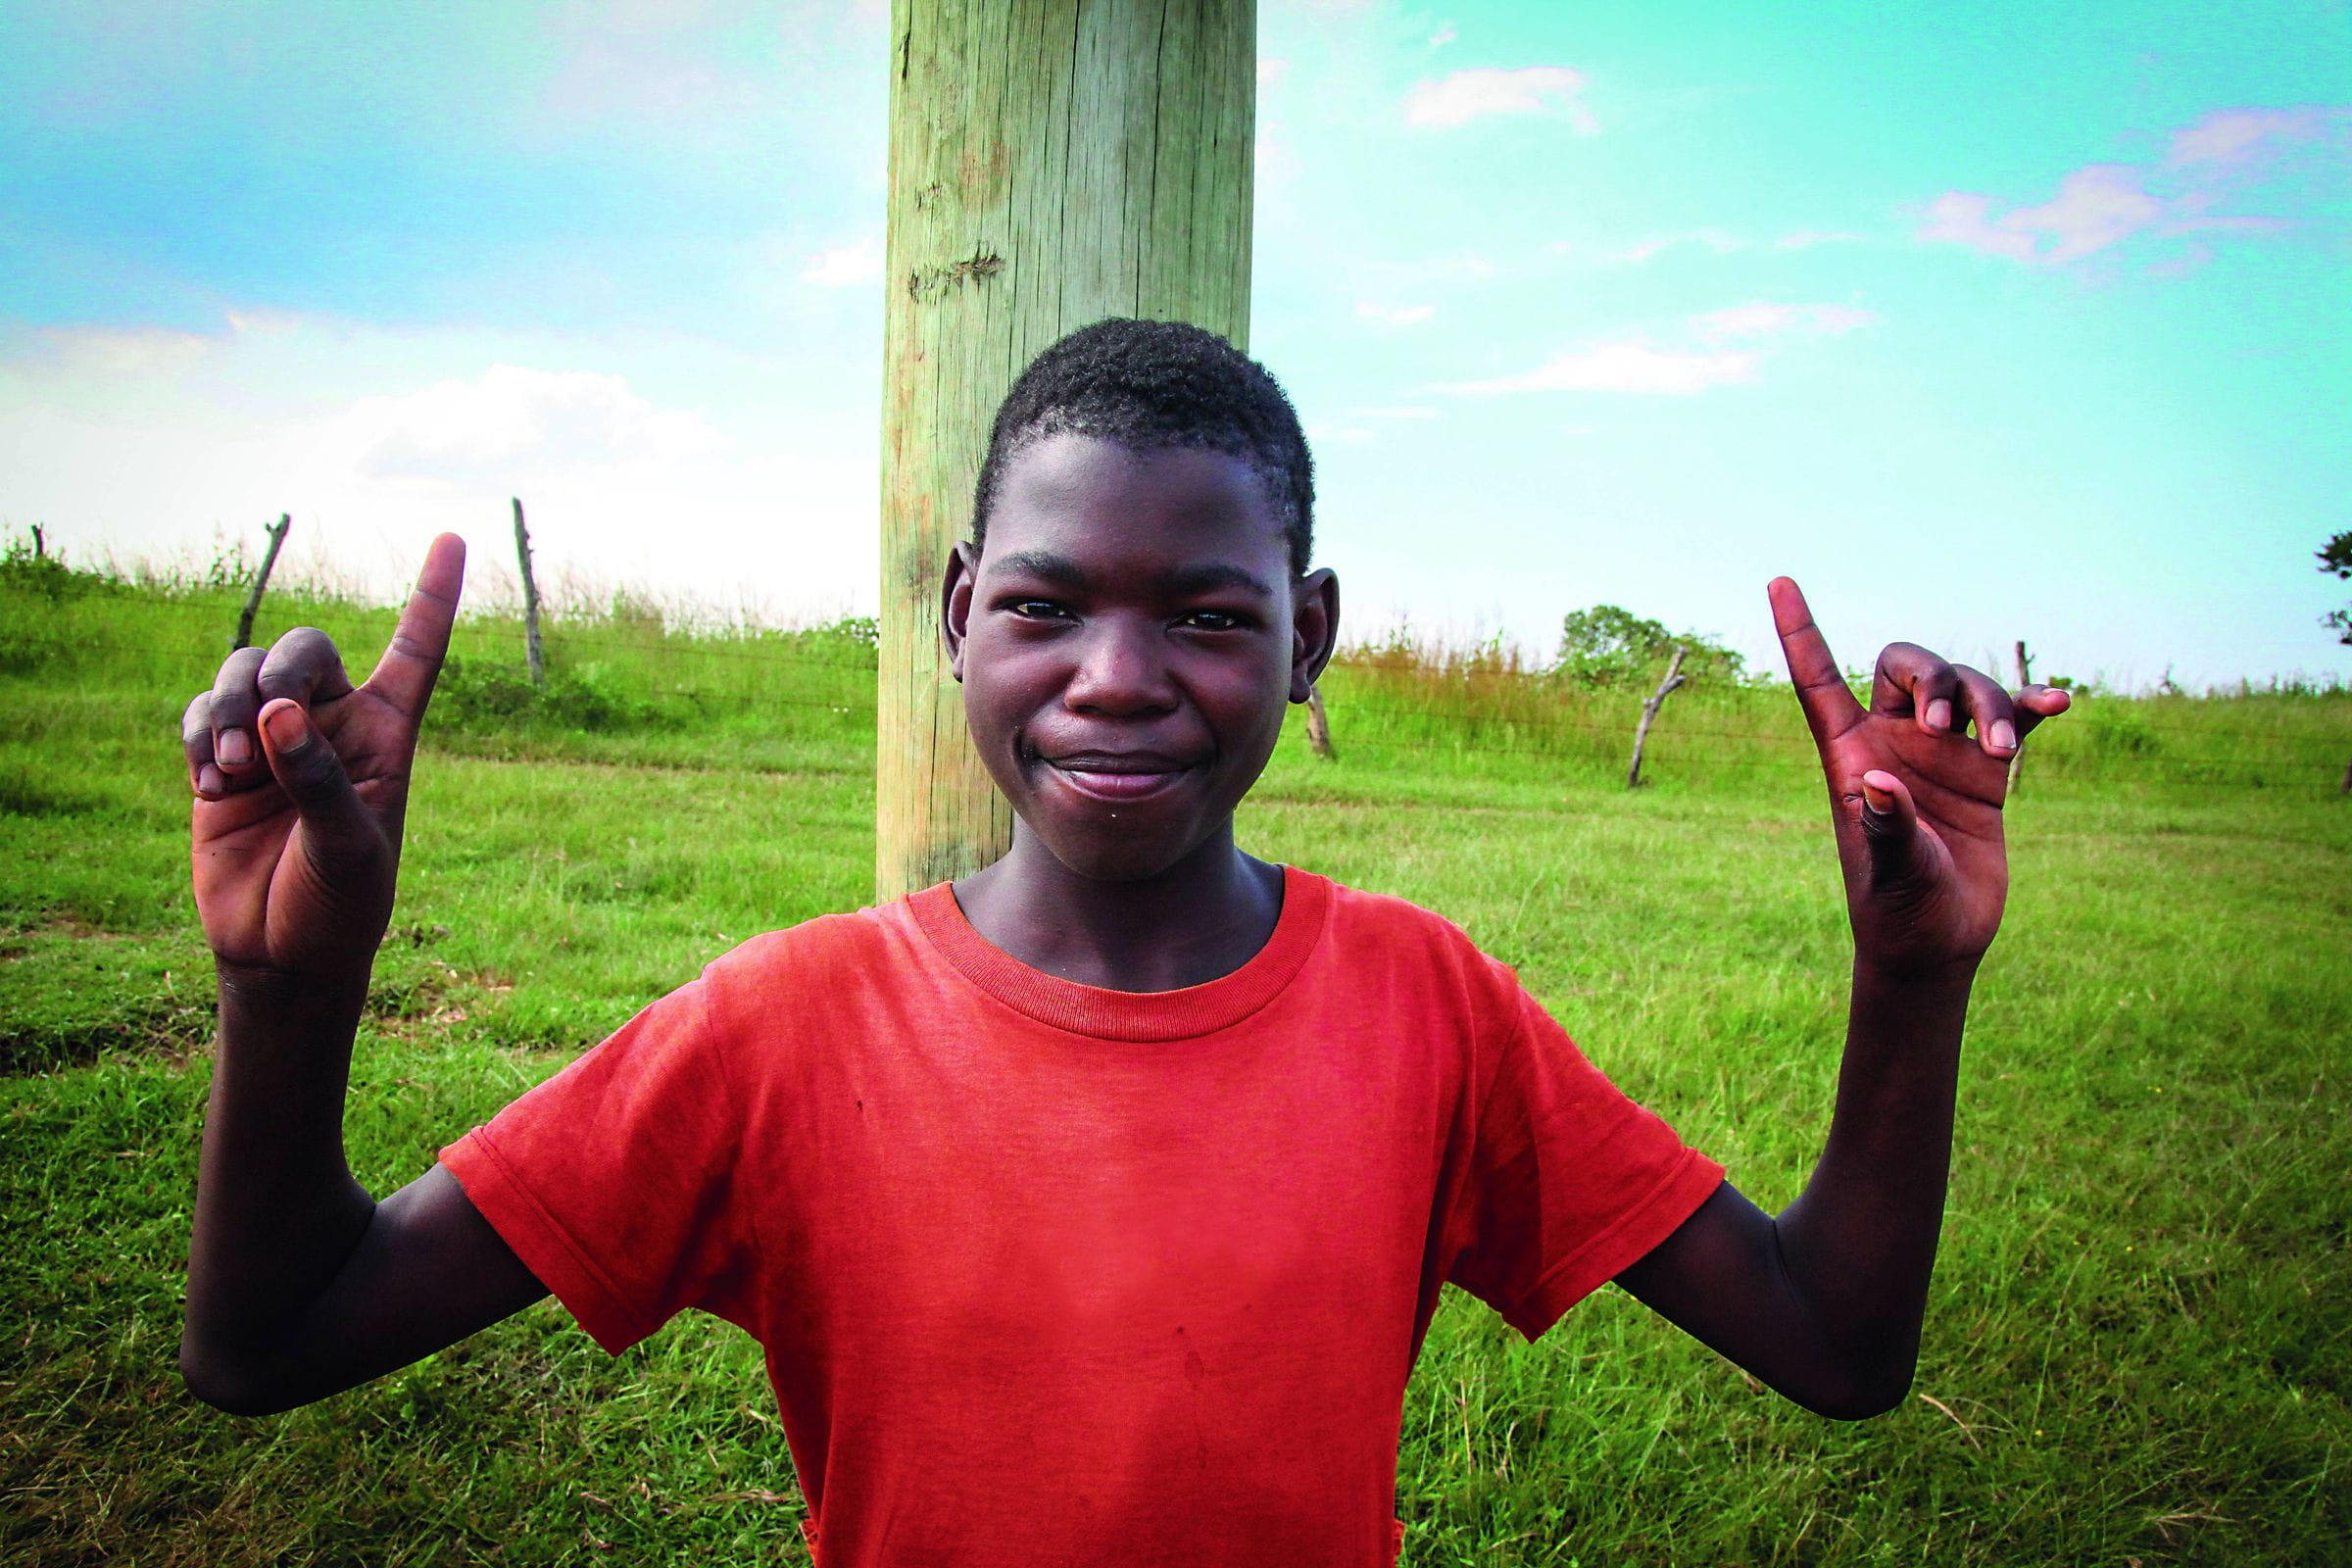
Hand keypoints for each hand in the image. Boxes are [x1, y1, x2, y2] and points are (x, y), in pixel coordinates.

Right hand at [182, 535, 465, 980]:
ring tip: (229, 772)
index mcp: (389, 735)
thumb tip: (276, 715)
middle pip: (306, 650)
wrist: (283, 951)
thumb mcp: (348, 847)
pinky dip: (198, 737)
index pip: (417, 652)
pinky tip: (210, 785)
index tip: (453, 538)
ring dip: (228, 710)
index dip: (434, 596)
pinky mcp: (222, 761)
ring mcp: (276, 739)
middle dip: (279, 676)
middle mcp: (334, 725)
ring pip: (246, 672)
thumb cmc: (340, 904)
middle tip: (265, 727)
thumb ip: (318, 780)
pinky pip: (202, 713)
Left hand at [1770, 577, 2068, 975]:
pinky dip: (2031, 707)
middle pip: (1907, 668)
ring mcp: (1941, 753)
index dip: (1800, 632)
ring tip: (2005, 752)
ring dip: (1992, 704)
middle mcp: (1892, 743)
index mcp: (1850, 756)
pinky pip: (2011, 720)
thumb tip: (1878, 785)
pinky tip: (2056, 703)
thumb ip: (1887, 828)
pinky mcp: (1984, 771)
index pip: (1818, 681)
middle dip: (1933, 676)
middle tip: (1947, 728)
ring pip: (1965, 690)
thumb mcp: (1892, 872)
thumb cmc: (1899, 910)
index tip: (1779, 581)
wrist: (1938, 940)